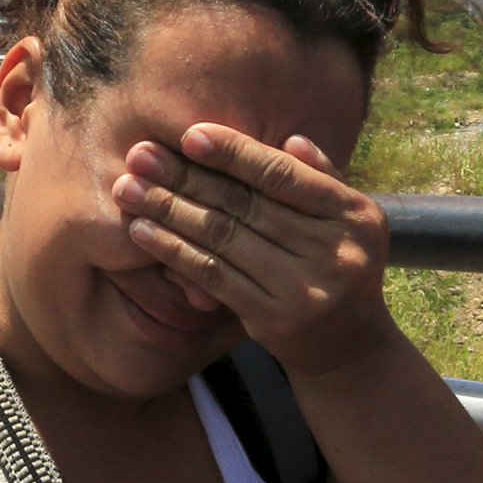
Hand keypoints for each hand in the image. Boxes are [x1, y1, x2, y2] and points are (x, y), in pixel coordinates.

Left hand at [107, 125, 390, 377]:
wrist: (348, 347)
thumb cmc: (337, 266)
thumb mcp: (347, 221)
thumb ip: (320, 179)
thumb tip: (290, 139)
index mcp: (354, 215)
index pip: (283, 176)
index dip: (235, 153)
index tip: (190, 135)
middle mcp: (334, 251)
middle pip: (246, 205)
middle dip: (187, 177)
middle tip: (140, 156)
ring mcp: (304, 288)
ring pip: (223, 238)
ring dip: (169, 210)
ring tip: (128, 189)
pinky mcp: (273, 319)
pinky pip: (214, 276)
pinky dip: (174, 250)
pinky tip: (142, 231)